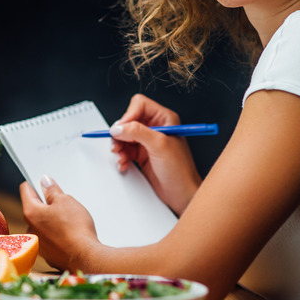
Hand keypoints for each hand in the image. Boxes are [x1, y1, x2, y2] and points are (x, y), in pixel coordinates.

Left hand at [20, 177, 98, 271]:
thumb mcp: (65, 201)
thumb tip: (45, 182)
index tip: (42, 181)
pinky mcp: (48, 254)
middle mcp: (30, 229)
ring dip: (51, 219)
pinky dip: (57, 233)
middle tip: (62, 201)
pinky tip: (70, 233)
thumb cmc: (75, 228)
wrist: (85, 257)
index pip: (26, 191)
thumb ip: (52, 191)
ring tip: (69, 219)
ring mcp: (38, 244)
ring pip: (43, 224)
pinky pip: (49, 238)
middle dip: (46, 203)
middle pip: (35, 209)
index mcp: (31, 213)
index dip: (34, 183)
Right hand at [110, 95, 201, 213]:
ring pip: (125, 135)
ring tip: (121, 156)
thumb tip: (119, 127)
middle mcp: (156, 127)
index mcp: (165, 119)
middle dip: (121, 133)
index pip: (140, 105)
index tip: (122, 129)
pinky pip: (125, 149)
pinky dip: (122, 156)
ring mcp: (148, 141)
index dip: (128, 115)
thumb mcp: (159, 146)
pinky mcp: (142, 154)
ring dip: (119, 146)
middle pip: (129, 120)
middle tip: (117, 145)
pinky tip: (124, 163)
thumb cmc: (180, 170)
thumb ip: (138, 132)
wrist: (181, 194)